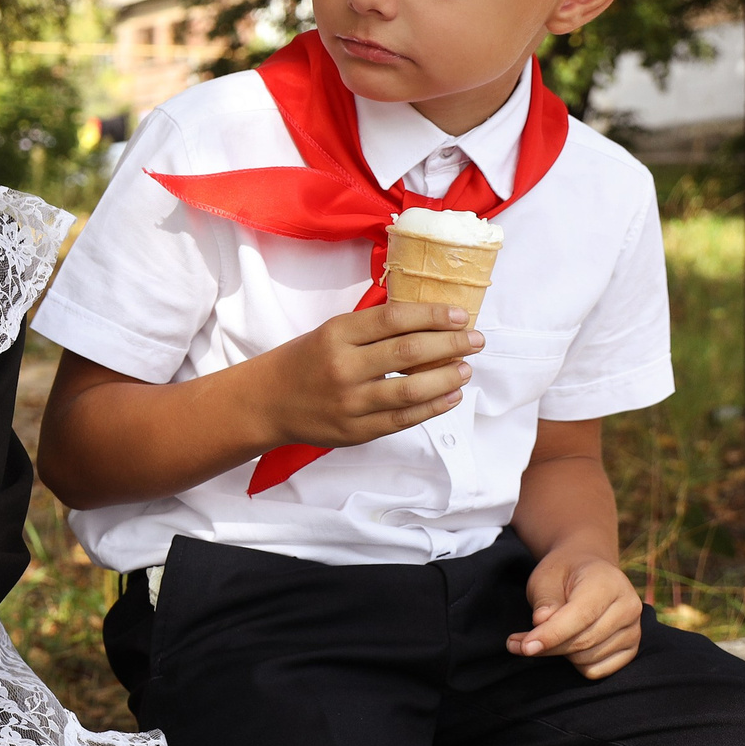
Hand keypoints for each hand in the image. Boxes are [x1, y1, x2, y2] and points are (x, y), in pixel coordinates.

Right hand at [252, 300, 482, 450]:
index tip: (460, 314)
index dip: (432, 315)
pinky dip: (433, 407)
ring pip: (411, 390)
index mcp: (335, 334)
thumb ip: (372, 328)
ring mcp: (349, 402)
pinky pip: (403, 420)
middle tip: (476, 340)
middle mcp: (342, 366)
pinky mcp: (355, 431)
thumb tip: (429, 321)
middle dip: (450, 344)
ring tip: (466, 369)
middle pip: (408, 352)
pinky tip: (450, 396)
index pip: (394, 319)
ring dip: (447, 378)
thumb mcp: (330, 332)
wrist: (268, 402)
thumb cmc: (307, 361)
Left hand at [510, 550, 642, 678]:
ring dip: (559, 654)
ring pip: (588, 659)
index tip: (524, 646)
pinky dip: (575, 663)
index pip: (581, 617)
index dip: (551, 634)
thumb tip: (542, 623)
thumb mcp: (546, 578)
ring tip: (542, 638)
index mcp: (609, 583)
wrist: (588, 573)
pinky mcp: (630, 649)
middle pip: (584, 642)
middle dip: (547, 646)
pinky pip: (597, 670)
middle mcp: (629, 607)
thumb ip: (545, 600)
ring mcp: (634, 630)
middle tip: (517, 643)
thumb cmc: (564, 575)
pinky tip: (566, 644)